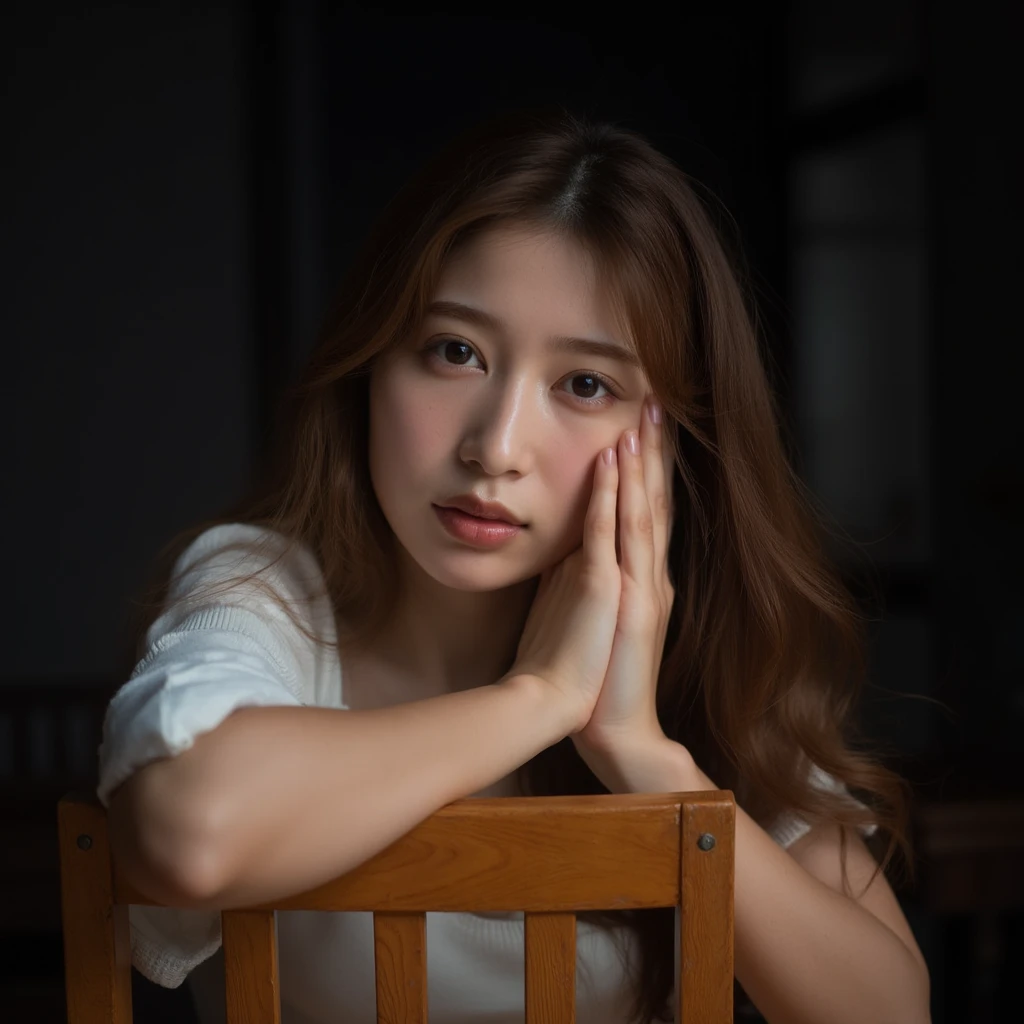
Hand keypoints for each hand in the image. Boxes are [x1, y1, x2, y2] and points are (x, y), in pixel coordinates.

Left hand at [575, 394, 675, 752]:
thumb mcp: (597, 620)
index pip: (652, 514)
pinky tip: (612, 463)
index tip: (648, 431)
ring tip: (642, 419)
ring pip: (643, 510)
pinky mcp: (623, 600)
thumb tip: (570, 553)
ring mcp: (642, 587)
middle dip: (656, 453)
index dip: (652, 471)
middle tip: (657, 405)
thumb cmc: (599, 680)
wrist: (612, 729)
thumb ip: (590, 583)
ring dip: (641, 462)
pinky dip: (614, 495)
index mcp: (647, 582)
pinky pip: (615, 535)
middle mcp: (653, 577)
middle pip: (657, 502)